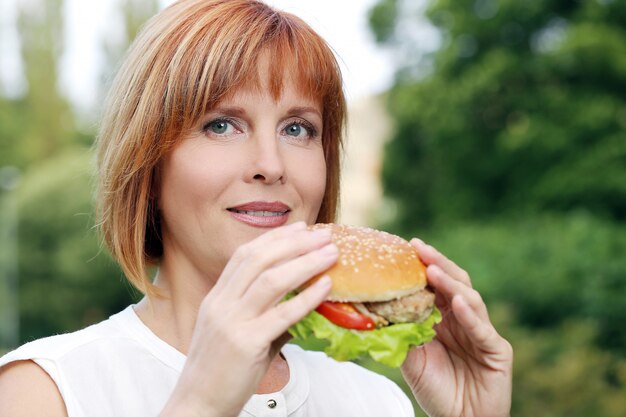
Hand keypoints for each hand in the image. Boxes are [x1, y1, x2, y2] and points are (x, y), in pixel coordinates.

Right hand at [161, 221, 336, 416]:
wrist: (198, 406)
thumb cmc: (222, 371)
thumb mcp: (236, 333)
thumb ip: (265, 314)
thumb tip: (302, 304)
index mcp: (217, 297)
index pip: (245, 254)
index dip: (275, 238)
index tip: (301, 228)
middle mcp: (221, 304)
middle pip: (259, 259)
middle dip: (295, 243)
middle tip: (323, 235)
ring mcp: (231, 322)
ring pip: (271, 280)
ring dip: (306, 262)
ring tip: (332, 254)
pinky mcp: (245, 344)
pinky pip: (282, 314)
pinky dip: (306, 298)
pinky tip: (326, 287)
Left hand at [401, 239, 512, 416]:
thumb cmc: (437, 389)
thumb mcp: (412, 359)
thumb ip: (401, 334)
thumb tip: (373, 310)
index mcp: (445, 317)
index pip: (436, 285)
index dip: (423, 265)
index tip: (405, 247)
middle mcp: (465, 319)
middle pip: (454, 283)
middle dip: (437, 263)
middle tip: (419, 247)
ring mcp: (482, 332)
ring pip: (469, 299)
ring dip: (450, 283)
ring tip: (432, 269)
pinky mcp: (497, 350)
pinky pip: (483, 330)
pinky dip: (470, 315)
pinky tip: (457, 302)